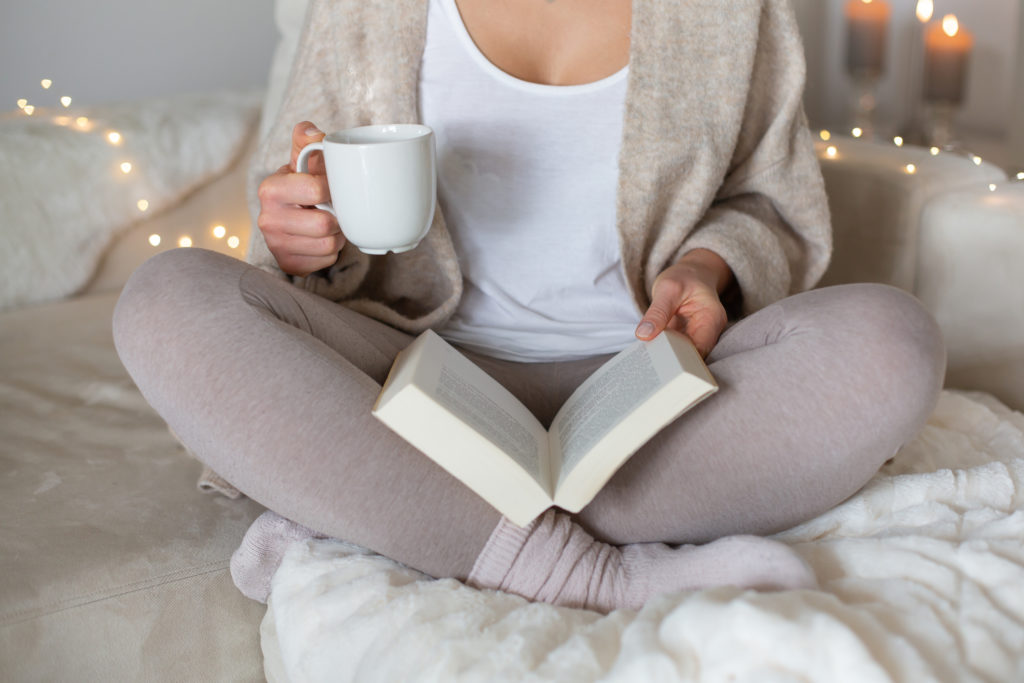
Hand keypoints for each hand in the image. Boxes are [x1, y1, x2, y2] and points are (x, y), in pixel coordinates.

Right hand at [256, 121, 345, 275]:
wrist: (291, 217)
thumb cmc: (302, 185)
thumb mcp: (302, 160)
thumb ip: (308, 141)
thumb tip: (314, 132)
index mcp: (271, 189)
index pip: (315, 189)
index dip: (332, 188)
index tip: (331, 186)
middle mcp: (267, 219)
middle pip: (325, 224)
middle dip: (337, 216)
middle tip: (333, 209)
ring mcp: (276, 245)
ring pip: (328, 244)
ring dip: (337, 234)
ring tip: (329, 223)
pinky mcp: (289, 264)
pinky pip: (326, 260)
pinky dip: (331, 251)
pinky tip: (322, 239)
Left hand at [634, 249, 730, 357]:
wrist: (691, 273)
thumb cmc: (683, 278)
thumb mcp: (667, 289)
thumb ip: (657, 312)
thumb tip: (644, 335)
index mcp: (711, 319)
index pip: (700, 350)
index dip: (682, 361)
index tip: (660, 364)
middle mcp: (710, 331)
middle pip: (694, 358)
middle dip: (673, 364)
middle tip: (651, 367)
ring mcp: (699, 336)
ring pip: (685, 357)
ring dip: (667, 359)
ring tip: (648, 363)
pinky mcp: (688, 339)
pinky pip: (677, 351)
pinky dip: (665, 353)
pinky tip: (651, 354)